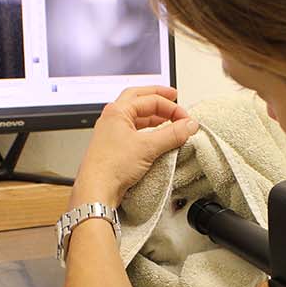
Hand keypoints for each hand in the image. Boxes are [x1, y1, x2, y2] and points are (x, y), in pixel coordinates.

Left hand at [72, 86, 198, 205]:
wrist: (96, 189)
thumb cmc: (110, 167)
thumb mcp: (148, 147)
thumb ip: (172, 134)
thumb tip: (188, 125)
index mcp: (117, 111)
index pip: (151, 100)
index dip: (172, 108)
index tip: (185, 120)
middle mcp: (112, 118)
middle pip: (139, 99)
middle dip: (158, 97)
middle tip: (173, 97)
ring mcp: (112, 132)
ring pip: (136, 115)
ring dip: (154, 115)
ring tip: (169, 119)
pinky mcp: (115, 146)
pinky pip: (134, 130)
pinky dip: (148, 129)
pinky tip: (156, 136)